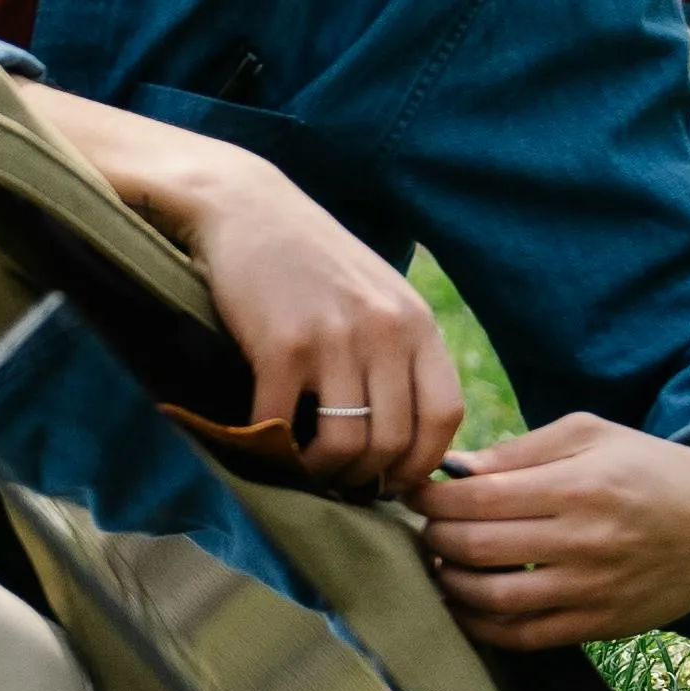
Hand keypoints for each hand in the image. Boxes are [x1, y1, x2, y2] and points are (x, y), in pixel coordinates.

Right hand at [33, 89, 458, 495]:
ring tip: (305, 468)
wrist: (245, 208)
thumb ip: (398, 354)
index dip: (420, 464)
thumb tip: (405, 438)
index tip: (391, 480)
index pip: (444, 417)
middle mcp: (385, 330)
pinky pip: (284, 425)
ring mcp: (335, 337)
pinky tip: (264, 441)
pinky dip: (273, 448)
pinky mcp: (282, 344)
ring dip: (323, 472)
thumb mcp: (376, 297)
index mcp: (416, 322)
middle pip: (393, 442)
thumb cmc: (309, 261)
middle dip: (366, 478)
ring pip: (346, 444)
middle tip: (339, 482)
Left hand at [423, 419, 689, 648]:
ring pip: (491, 598)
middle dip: (433, 537)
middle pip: (475, 547)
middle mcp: (584, 541)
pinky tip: (465, 604)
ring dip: (448, 584)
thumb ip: (520, 451)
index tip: (413, 493)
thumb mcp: (592, 435)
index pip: (477, 498)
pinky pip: (522, 636)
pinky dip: (480, 624)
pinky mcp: (600, 625)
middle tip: (424, 528)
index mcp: (578, 486)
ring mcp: (592, 589)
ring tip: (439, 564)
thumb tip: (455, 471)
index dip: (431, 498)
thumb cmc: (649, 468)